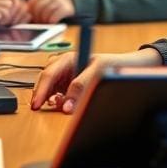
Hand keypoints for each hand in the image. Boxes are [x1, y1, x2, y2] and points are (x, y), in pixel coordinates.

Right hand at [0, 0, 28, 25]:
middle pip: (14, 3)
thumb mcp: (6, 18)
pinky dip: (0, 21)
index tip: (16, 18)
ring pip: (8, 9)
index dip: (19, 9)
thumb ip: (17, 14)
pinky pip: (1, 15)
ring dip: (6, 20)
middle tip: (8, 23)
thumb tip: (28, 14)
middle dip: (14, 16)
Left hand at [26, 0, 74, 22]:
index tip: (31, 17)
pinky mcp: (66, 8)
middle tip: (38, 22)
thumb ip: (36, 2)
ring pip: (46, 13)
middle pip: (38, 8)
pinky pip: (54, 17)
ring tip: (44, 23)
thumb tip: (26, 13)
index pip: (32, 2)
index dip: (30, 12)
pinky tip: (52, 23)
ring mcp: (59, 1)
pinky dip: (51, 22)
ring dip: (44, 20)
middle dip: (36, 17)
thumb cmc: (55, 0)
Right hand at [30, 48, 162, 112]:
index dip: (41, 89)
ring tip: (59, 106)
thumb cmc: (114, 65)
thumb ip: (81, 86)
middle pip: (46, 81)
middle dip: (42, 95)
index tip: (37, 103)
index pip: (49, 74)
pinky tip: (64, 105)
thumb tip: (67, 105)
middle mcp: (65, 68)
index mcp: (68, 58)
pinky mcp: (71, 88)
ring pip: (50, 89)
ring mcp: (67, 78)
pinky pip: (59, 96)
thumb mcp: (98, 72)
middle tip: (38, 109)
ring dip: (51, 99)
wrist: (129, 68)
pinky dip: (58, 103)